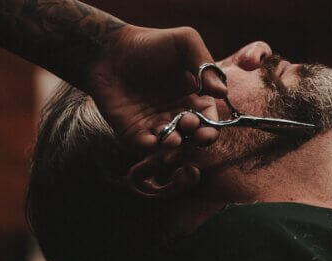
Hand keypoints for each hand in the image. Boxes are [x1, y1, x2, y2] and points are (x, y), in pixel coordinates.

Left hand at [87, 24, 227, 150]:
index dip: (210, 127)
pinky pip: (146, 146)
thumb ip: (205, 64)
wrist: (109, 50)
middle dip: (194, 138)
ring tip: (171, 139)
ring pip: (171, 144)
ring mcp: (156, 125)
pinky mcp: (134, 132)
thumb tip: (222, 93)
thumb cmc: (149, 44)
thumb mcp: (184, 42)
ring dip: (174, 145)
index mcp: (194, 97)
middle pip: (192, 136)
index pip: (208, 118)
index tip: (207, 128)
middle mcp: (177, 114)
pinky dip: (150, 147)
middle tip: (188, 126)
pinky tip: (152, 141)